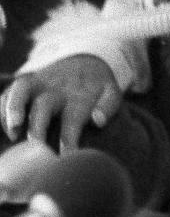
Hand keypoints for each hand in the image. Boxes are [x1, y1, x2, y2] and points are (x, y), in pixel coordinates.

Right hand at [0, 56, 122, 149]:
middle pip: (43, 106)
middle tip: (35, 147)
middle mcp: (56, 89)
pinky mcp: (26, 83)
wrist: (86, 60)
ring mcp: (38, 84)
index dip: (68, 139)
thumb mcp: (112, 92)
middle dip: (37, 127)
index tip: (65, 157)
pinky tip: (2, 123)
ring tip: (12, 131)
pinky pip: (10, 91)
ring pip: (21, 90)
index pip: (73, 119)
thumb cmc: (97, 86)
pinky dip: (3, 104)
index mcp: (78, 96)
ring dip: (13, 108)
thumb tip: (98, 121)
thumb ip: (109, 106)